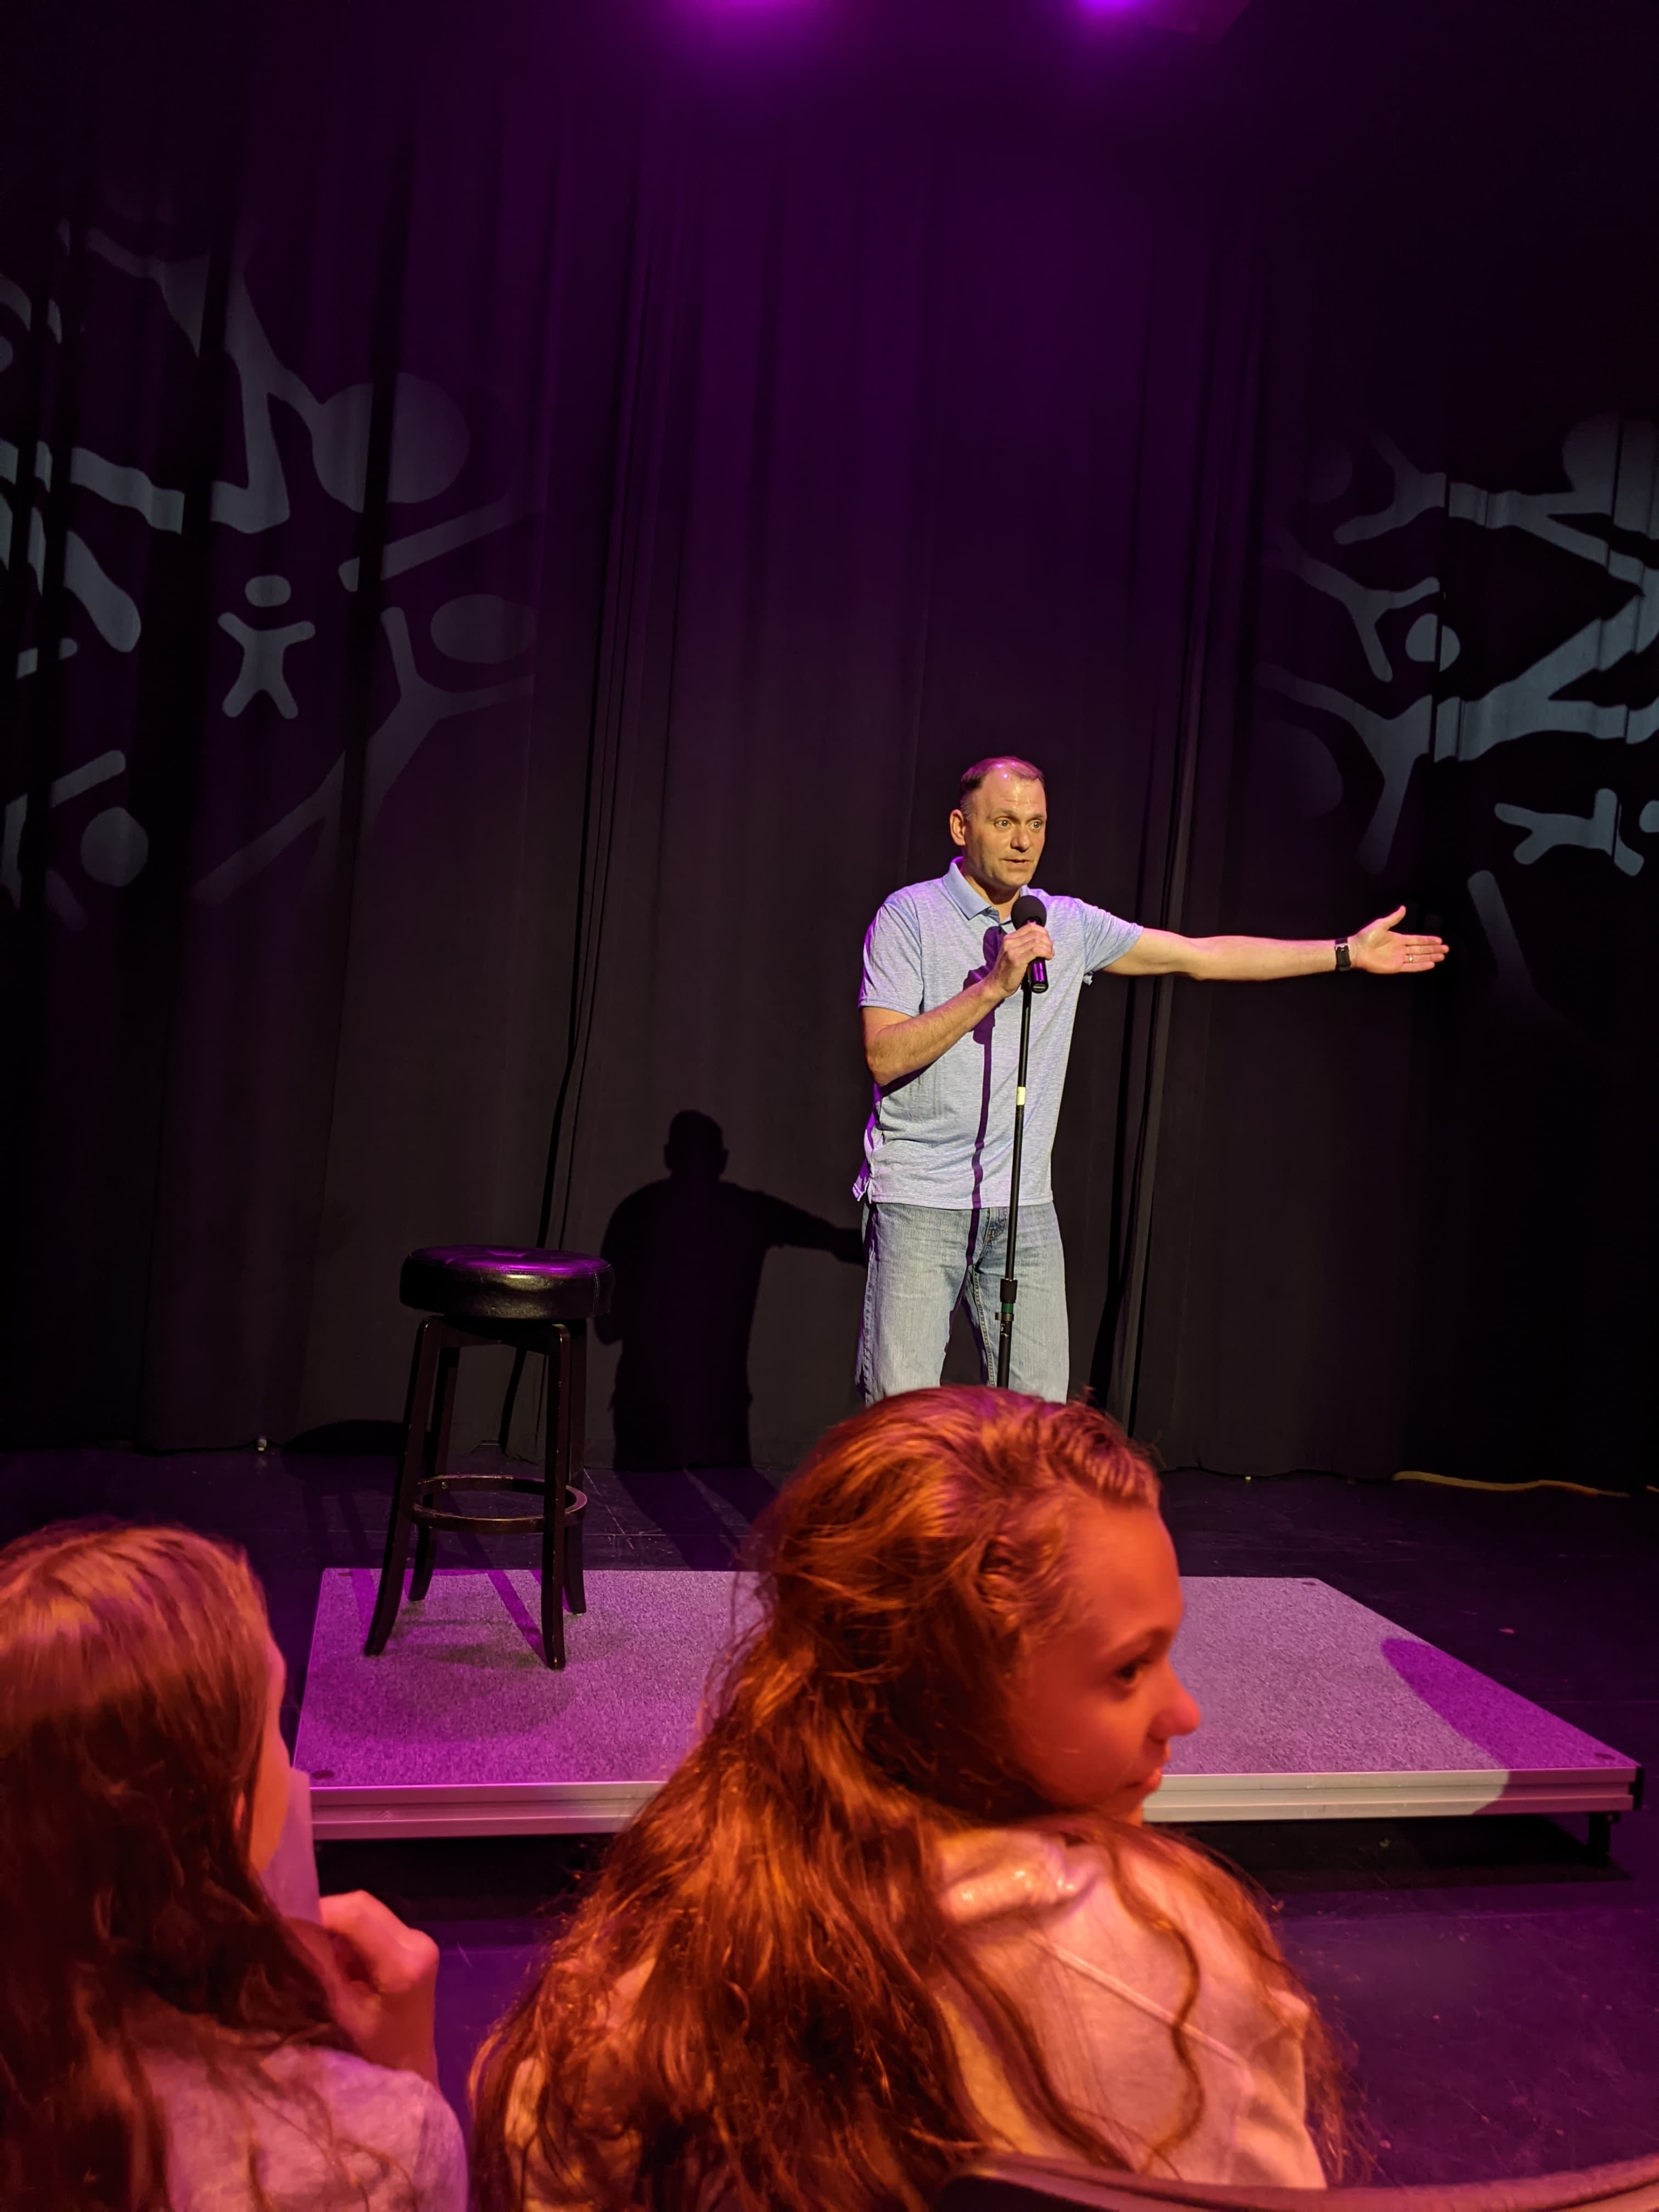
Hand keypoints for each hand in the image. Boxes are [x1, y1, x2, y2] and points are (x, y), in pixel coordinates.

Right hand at [301, 1891, 440, 2082]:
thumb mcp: (341, 2014)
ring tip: (306, 1947)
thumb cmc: (375, 2054)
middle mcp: (417, 1940)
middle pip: (362, 1906)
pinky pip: (371, 1925)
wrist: (409, 2067)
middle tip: (290, 1933)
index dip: (316, 1912)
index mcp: (405, 1961)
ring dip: (333, 1925)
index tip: (281, 1923)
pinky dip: (345, 1935)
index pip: (356, 1915)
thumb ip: (319, 1969)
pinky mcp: (410, 1943)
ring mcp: (417, 1939)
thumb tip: (288, 1929)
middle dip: (323, 1915)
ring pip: (365, 1912)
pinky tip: (330, 1957)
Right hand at [989, 923, 1053, 998]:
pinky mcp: (1017, 960)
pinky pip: (1036, 951)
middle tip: (1050, 950)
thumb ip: (1022, 946)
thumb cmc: (1006, 972)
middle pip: (1036, 933)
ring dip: (1048, 947)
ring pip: (1037, 941)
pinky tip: (1048, 957)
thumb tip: (1041, 942)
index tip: (1047, 940)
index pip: (1030, 926)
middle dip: (1047, 941)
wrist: (996, 985)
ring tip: (1049, 954)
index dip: (1043, 931)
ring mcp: (1012, 951)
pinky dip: (1045, 952)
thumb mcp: (1011, 953)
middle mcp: (1009, 942)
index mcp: (1008, 938)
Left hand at [1348, 905, 1447, 976]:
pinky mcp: (1395, 967)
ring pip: (1418, 958)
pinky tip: (1431, 964)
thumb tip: (1403, 908)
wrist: (1356, 950)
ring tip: (1442, 956)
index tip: (1439, 940)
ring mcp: (1399, 959)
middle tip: (1446, 949)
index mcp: (1398, 939)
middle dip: (1433, 949)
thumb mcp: (1381, 924)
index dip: (1428, 940)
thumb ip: (1394, 918)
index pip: (1417, 940)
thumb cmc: (1366, 936)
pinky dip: (1421, 966)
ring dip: (1430, 957)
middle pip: (1421, 949)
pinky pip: (1411, 967)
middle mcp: (1401, 949)